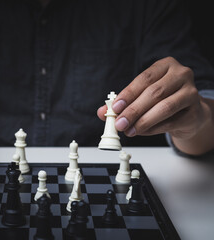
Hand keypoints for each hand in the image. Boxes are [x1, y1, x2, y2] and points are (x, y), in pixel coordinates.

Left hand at [97, 57, 213, 153]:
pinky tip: (141, 132)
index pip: (144, 78)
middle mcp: (181, 75)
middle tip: (119, 123)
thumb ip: (122, 103)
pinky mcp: (195, 112)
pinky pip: (171, 122)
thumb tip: (102, 112)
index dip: (128, 93)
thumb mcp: (141, 96)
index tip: (115, 107)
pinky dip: (153, 129)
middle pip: (154, 93)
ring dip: (143, 121)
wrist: (189, 112)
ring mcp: (191, 93)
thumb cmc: (162, 99)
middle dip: (133, 110)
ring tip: (129, 130)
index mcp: (165, 66)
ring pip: (164, 108)